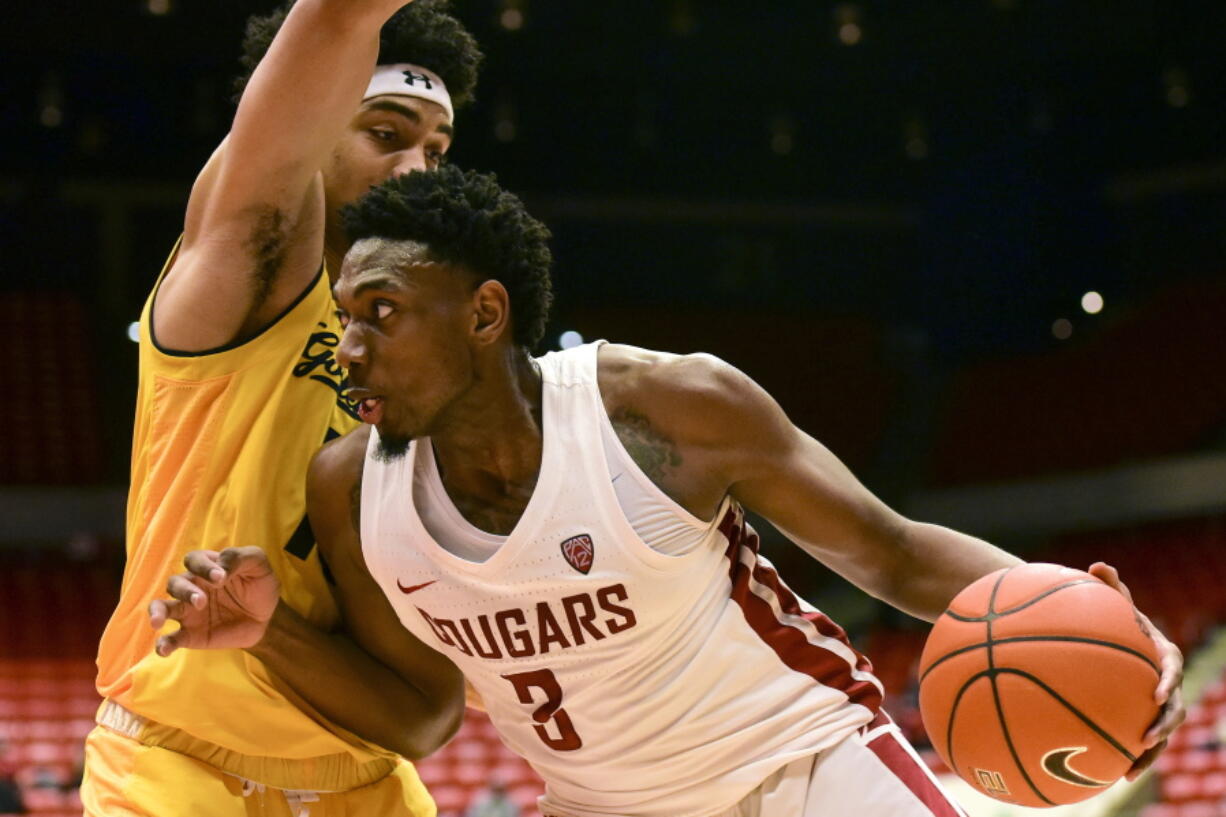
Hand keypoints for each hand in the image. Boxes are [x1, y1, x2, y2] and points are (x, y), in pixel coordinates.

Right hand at [149, 547, 280, 656]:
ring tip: (159, 621)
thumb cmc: (259, 585)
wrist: (267, 617)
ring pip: (161, 607)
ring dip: (158, 612)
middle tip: (202, 601)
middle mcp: (191, 587)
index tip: (220, 577)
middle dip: (185, 591)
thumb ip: (238, 558)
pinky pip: (170, 639)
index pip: (193, 560)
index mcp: (206, 567)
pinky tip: (164, 649)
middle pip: (174, 583)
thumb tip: (220, 567)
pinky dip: (163, 644)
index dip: (202, 567)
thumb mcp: (258, 565)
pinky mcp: (190, 635)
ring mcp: (188, 612)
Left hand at [1089, 562, 1185, 779]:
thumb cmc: (1109, 618)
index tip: (1157, 693)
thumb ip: (1108, 586)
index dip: (1168, 681)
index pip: (1171, 668)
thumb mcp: (1110, 601)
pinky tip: (1110, 776)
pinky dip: (1130, 758)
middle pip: (1174, 709)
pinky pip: (1140, 742)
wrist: (1110, 639)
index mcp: (1162, 654)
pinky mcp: (1142, 719)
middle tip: (1146, 739)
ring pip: (1161, 733)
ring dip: (1149, 754)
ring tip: (1129, 771)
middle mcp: (1166, 683)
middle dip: (1164, 726)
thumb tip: (1098, 565)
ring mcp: (1157, 704)